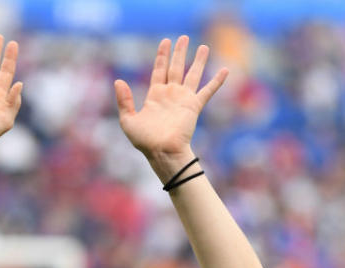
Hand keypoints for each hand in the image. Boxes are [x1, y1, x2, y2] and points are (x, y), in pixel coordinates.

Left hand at [114, 36, 227, 161]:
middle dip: (180, 52)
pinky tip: (225, 70)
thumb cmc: (145, 140)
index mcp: (155, 95)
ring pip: (193, 74)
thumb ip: (124, 100)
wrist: (162, 152)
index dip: (162, 56)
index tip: (166, 41)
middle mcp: (170, 94)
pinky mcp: (194, 106)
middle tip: (184, 37)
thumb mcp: (128, 120)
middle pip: (176, 67)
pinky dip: (217, 81)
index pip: (159, 70)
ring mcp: (183, 99)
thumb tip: (118, 81)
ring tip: (204, 46)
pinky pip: (207, 91)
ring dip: (199, 61)